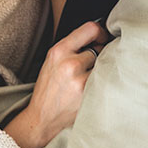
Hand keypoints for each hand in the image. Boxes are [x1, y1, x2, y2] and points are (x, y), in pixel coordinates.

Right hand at [5, 20, 108, 147]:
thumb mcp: (53, 61)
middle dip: (100, 56)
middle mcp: (70, 64)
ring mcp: (80, 81)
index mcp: (59, 51)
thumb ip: (73, 47)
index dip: (101, 32)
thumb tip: (101, 38)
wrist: (42, 118)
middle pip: (101, 49)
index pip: (91, 28)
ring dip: (102, 72)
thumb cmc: (49, 89)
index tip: (103, 38)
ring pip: (105, 66)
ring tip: (90, 80)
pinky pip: (106, 82)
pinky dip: (104, 85)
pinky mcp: (89, 96)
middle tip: (92, 67)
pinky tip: (93, 91)